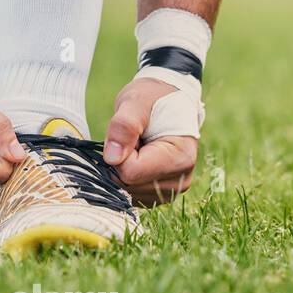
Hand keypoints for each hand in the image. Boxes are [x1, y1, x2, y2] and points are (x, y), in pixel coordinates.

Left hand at [103, 78, 197, 205]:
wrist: (168, 101)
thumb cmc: (152, 98)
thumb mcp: (135, 102)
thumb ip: (124, 126)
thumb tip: (112, 159)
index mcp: (180, 158)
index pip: (131, 172)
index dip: (121, 152)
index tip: (131, 135)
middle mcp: (180, 180)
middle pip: (128, 184)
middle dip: (121, 160)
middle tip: (135, 139)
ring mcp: (170, 190)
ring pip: (126, 190)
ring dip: (122, 168)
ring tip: (138, 146)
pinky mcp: (159, 194)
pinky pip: (129, 193)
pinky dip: (125, 176)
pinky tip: (138, 157)